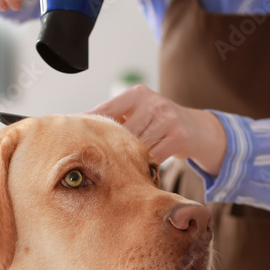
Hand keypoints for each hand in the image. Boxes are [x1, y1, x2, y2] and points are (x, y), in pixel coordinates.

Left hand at [89, 85, 226, 175]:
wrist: (198, 129)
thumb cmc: (158, 122)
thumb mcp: (139, 112)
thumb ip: (115, 118)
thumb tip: (79, 128)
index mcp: (136, 94)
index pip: (106, 111)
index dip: (89, 127)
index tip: (70, 140)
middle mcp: (152, 103)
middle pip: (120, 132)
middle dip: (106, 149)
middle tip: (88, 164)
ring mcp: (167, 119)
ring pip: (135, 146)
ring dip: (123, 161)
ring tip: (109, 173)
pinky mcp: (178, 137)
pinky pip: (152, 158)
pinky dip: (142, 168)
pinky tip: (135, 175)